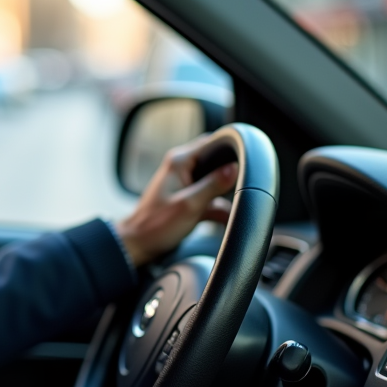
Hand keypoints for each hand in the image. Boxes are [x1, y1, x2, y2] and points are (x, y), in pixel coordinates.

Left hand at [115, 134, 237, 266]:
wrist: (139, 244)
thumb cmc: (156, 225)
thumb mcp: (190, 205)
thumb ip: (213, 185)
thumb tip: (234, 168)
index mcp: (179, 162)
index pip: (212, 142)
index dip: (231, 150)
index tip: (247, 163)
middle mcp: (183, 168)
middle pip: (218, 162)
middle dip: (231, 176)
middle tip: (241, 190)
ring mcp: (186, 183)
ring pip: (217, 183)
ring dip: (224, 197)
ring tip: (225, 211)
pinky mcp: (190, 198)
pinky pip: (212, 199)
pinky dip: (219, 209)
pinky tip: (224, 219)